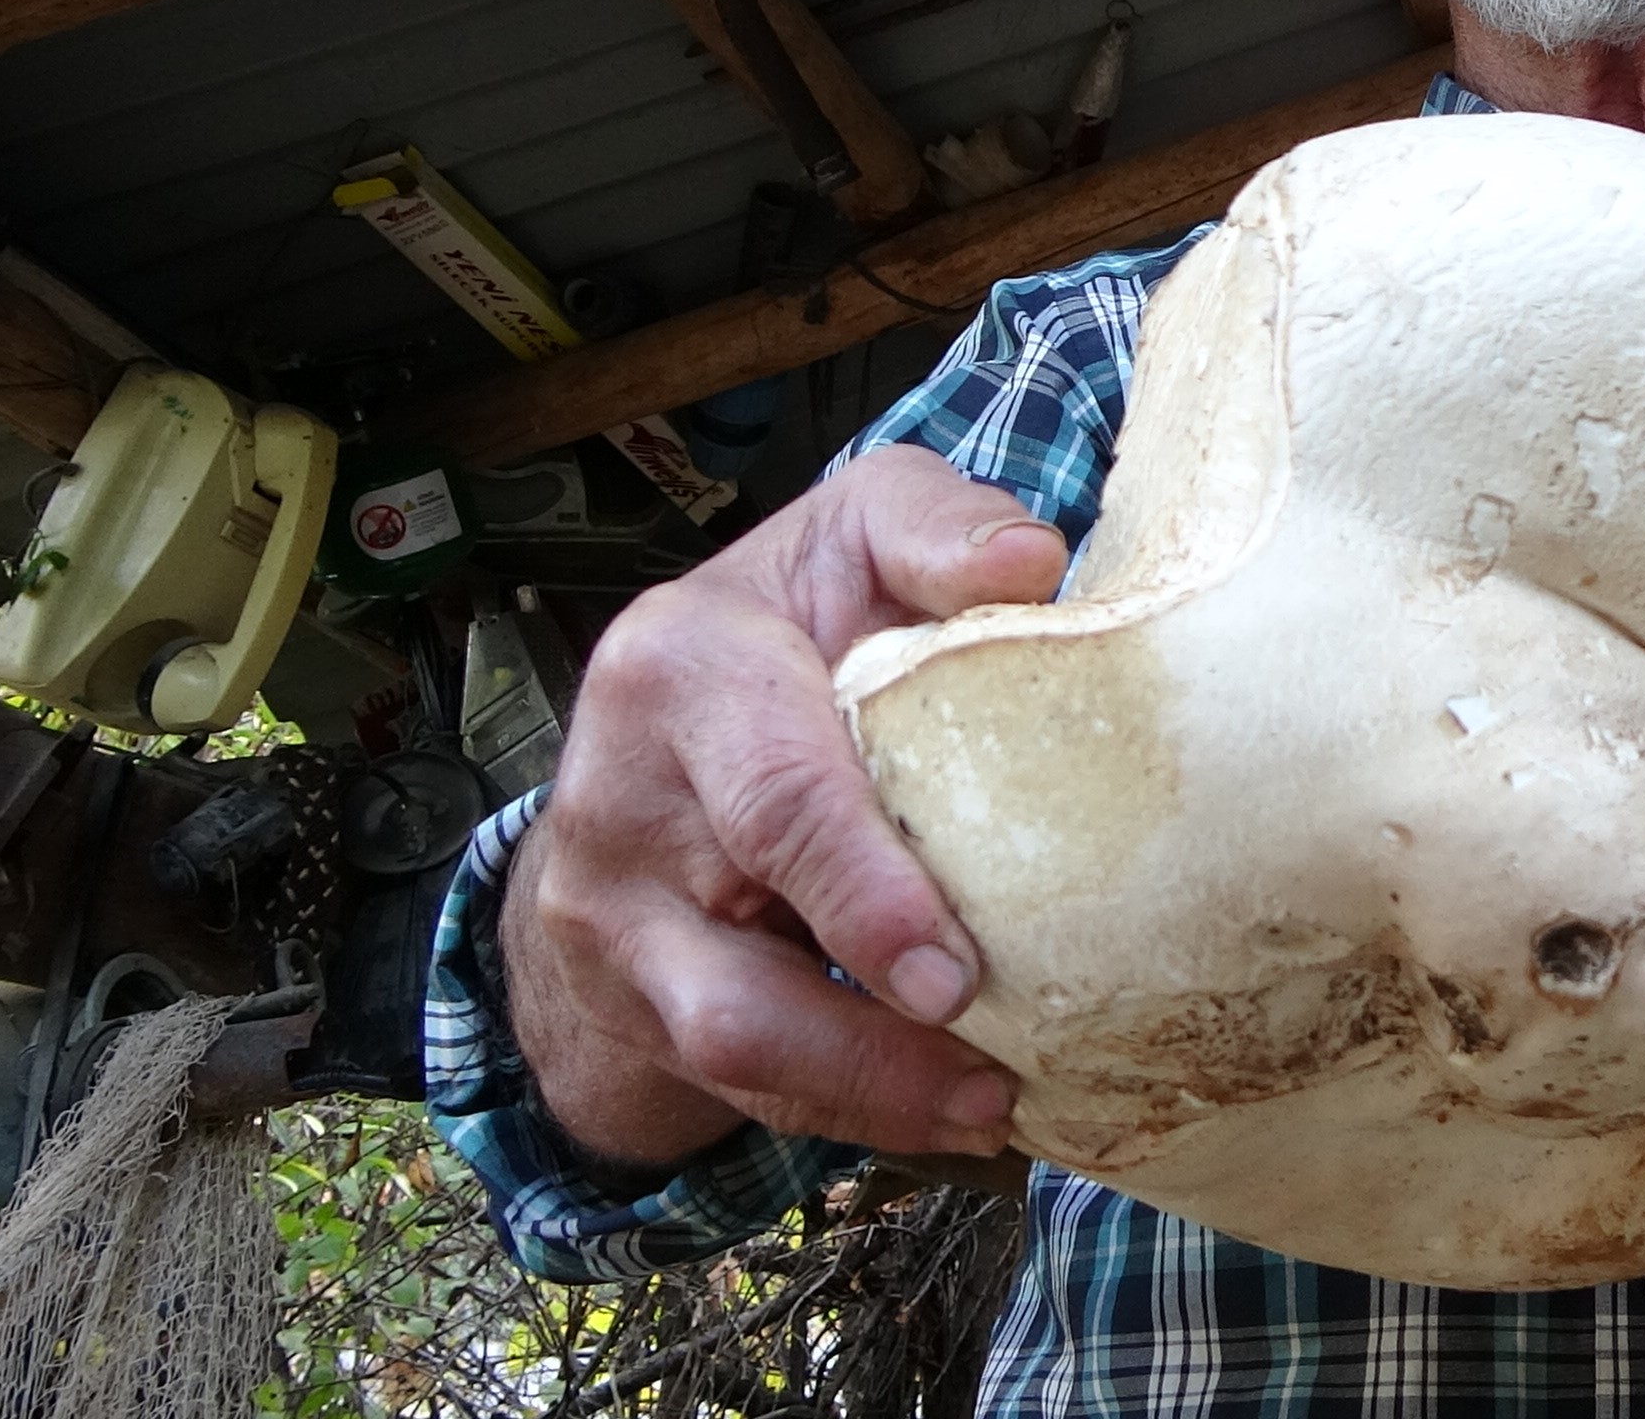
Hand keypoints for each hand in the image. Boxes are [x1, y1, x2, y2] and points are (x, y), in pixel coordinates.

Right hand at [500, 444, 1068, 1166]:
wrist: (646, 722)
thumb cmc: (789, 622)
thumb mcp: (850, 535)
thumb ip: (934, 530)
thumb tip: (1030, 565)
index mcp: (680, 673)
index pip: (775, 795)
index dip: (862, 888)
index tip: (949, 967)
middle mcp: (622, 805)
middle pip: (734, 956)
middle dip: (863, 1034)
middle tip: (988, 1063)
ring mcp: (614, 924)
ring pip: (732, 1046)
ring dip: (872, 1092)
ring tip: (992, 1107)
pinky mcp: (635, 1005)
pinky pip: (746, 1086)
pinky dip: (856, 1109)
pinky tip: (953, 1113)